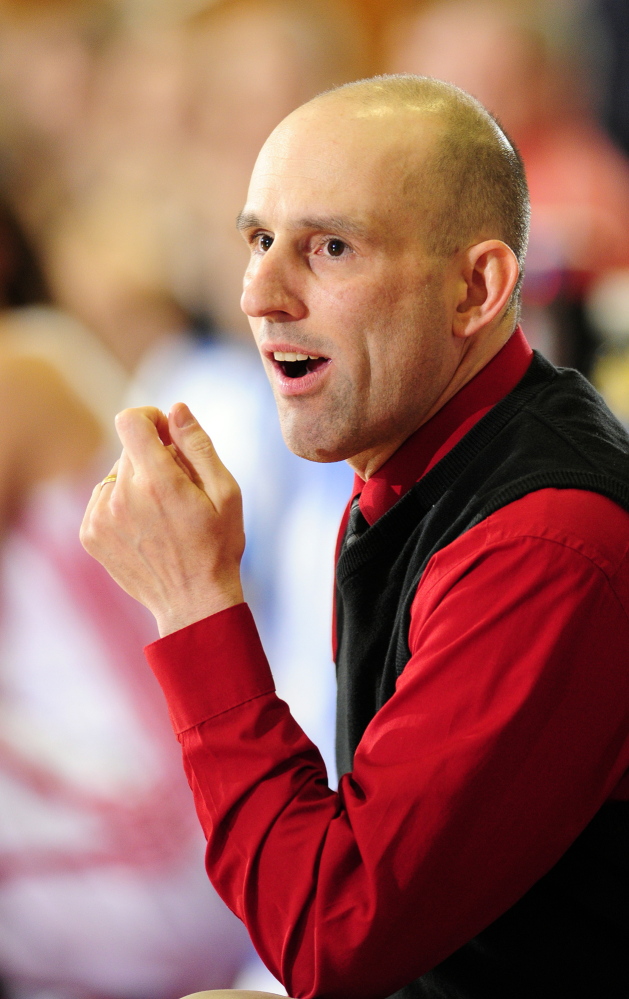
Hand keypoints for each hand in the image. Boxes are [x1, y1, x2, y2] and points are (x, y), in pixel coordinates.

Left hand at [80, 403, 244, 635]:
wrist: (193, 603)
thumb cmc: (217, 547)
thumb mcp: (226, 492)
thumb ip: (198, 445)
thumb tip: (175, 408)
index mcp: (157, 481)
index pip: (131, 420)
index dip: (150, 418)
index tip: (167, 434)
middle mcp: (121, 496)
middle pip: (128, 450)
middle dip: (153, 458)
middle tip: (180, 490)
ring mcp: (100, 517)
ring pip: (115, 475)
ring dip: (137, 483)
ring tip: (163, 516)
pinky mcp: (89, 534)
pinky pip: (103, 500)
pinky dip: (122, 505)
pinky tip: (146, 530)